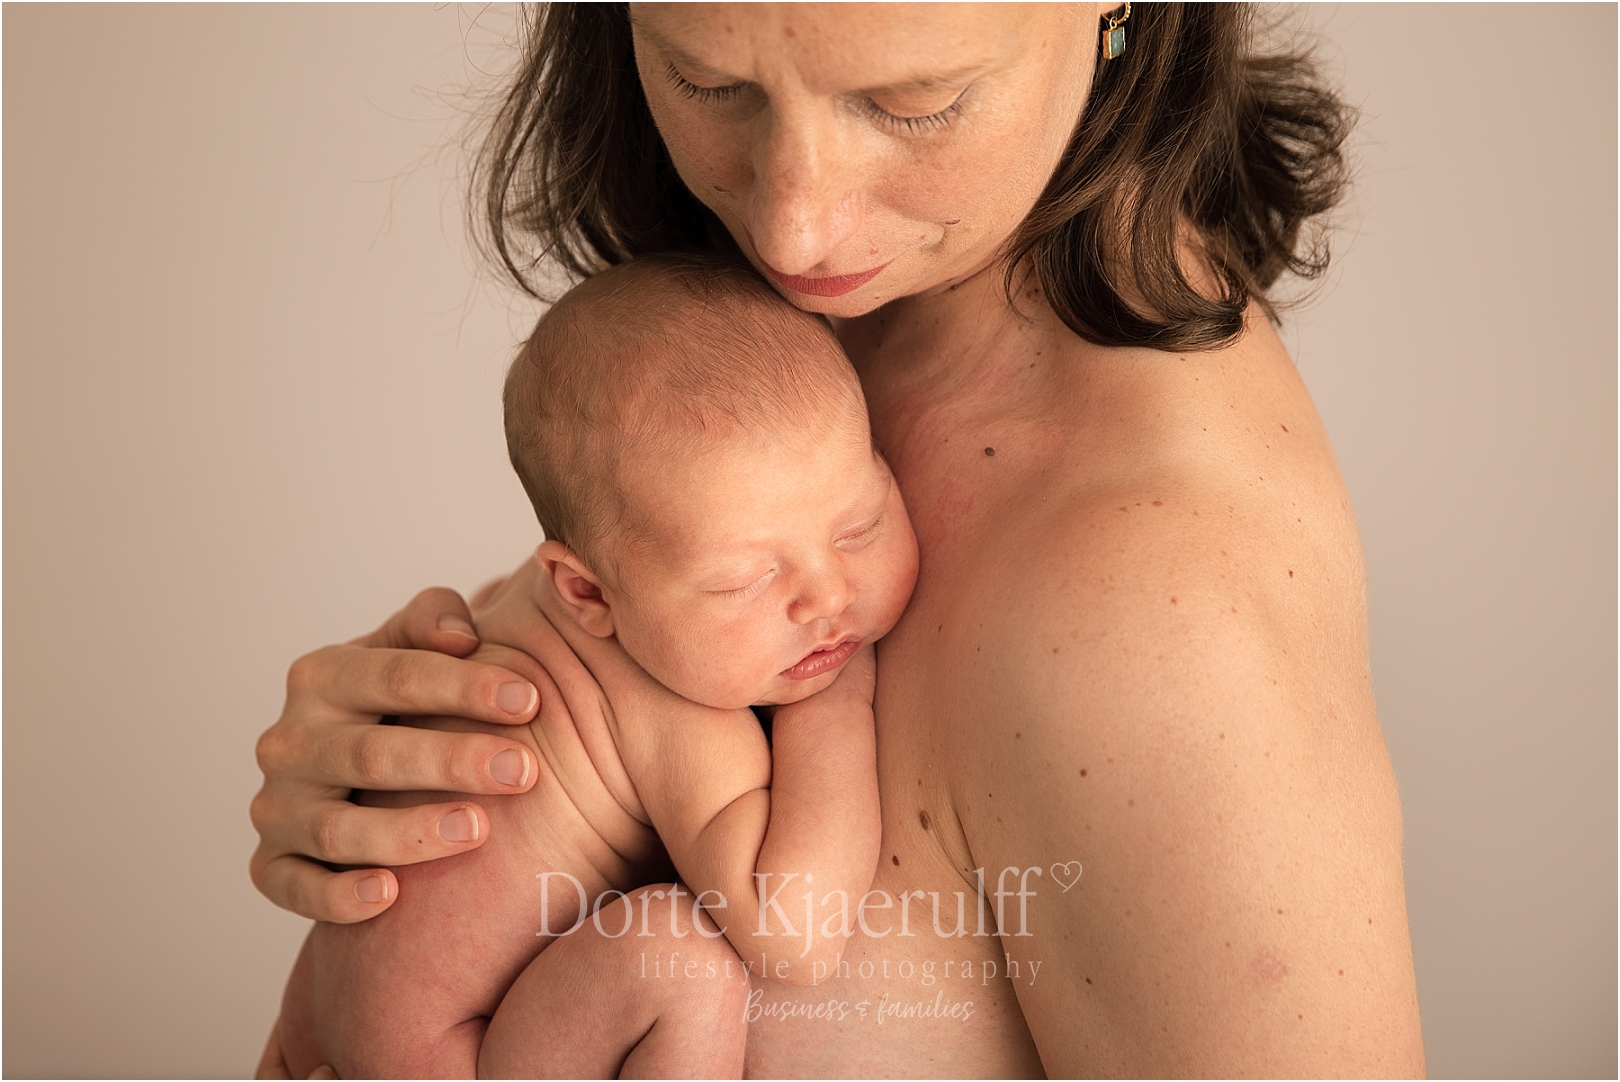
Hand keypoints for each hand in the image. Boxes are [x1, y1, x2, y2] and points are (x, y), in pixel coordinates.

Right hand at [250, 580, 541, 922]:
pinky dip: (336, 896)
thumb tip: (459, 633)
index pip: (395, 676)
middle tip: (522, 771)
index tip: (531, 699)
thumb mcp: (410, 650)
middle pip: (370, 755)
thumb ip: (432, 622)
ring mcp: (277, 807)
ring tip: (479, 830)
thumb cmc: (399, 700)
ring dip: (408, 832)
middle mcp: (290, 740)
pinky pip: (293, 886)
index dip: (464, 686)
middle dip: (449, 761)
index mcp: (322, 676)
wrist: (347, 768)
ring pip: (337, 829)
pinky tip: (388, 896)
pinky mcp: (271, 863)